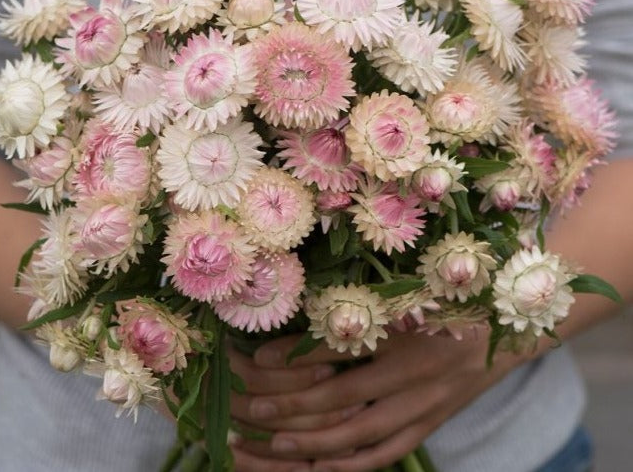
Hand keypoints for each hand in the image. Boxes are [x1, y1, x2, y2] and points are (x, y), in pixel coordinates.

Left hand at [231, 330, 522, 471]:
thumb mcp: (404, 299)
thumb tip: (303, 325)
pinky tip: (321, 467)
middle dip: (289, 406)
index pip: (334, 350)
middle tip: (251, 411)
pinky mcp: (430, 425)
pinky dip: (353, 464)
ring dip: (312, 443)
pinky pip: (388, 452)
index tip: (254, 362)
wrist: (503, 331)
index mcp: (401, 332)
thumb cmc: (447, 304)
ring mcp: (422, 406)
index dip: (292, 357)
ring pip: (358, 435)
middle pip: (338, 398)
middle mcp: (410, 373)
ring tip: (274, 446)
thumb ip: (358, 312)